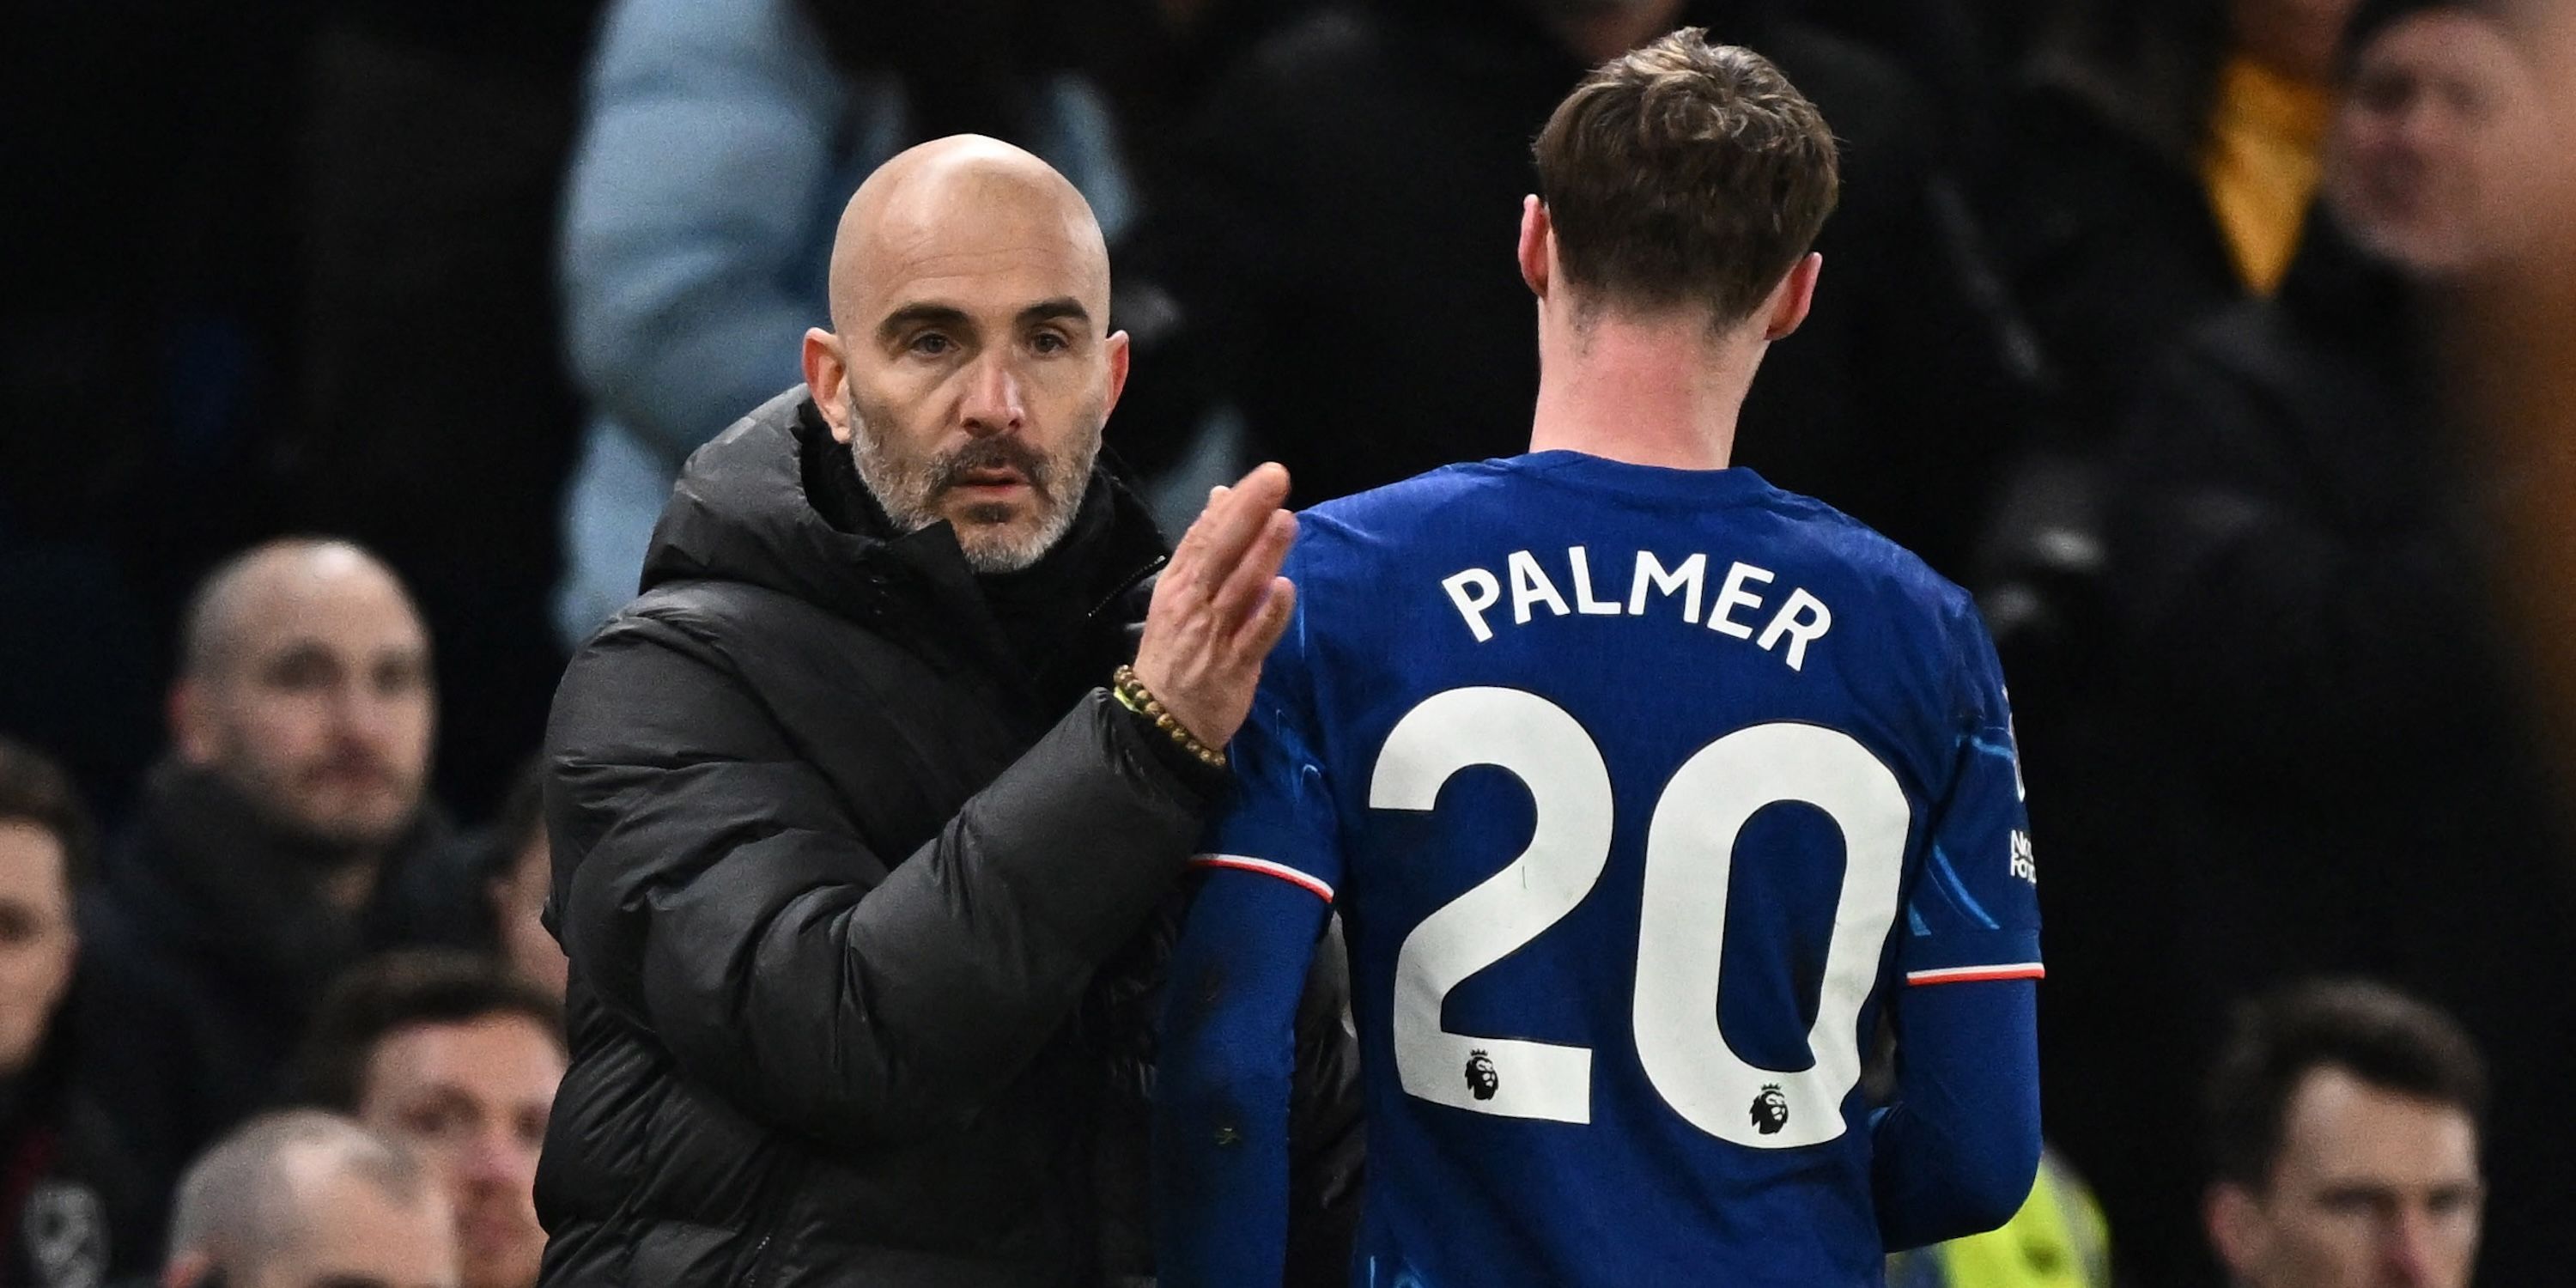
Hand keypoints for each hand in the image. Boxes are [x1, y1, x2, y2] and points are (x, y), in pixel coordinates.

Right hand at [1132, 463, 1297, 747]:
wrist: (1162, 720)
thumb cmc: (1177, 651)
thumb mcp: (1180, 595)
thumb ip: (1205, 549)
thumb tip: (1223, 497)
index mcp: (1179, 584)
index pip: (1204, 535)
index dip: (1235, 504)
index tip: (1264, 476)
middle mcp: (1192, 603)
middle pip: (1221, 551)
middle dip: (1249, 513)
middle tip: (1277, 480)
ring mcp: (1212, 634)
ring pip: (1239, 588)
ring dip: (1264, 554)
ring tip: (1286, 520)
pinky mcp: (1234, 666)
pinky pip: (1254, 636)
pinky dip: (1269, 613)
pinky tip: (1285, 588)